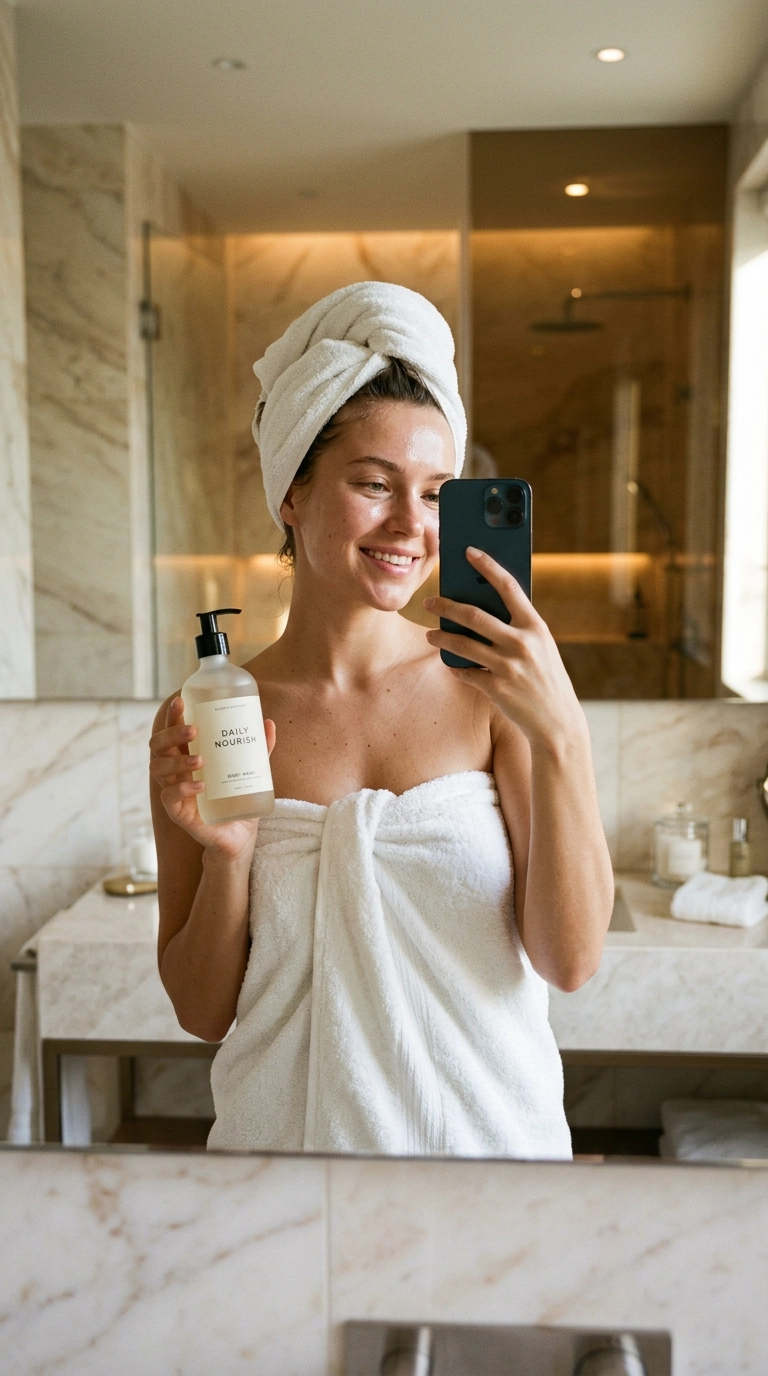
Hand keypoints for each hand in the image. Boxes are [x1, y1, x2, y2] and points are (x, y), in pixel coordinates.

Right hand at [149, 697, 276, 858]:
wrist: (240, 834)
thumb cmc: (238, 797)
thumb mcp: (251, 770)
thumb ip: (259, 749)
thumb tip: (268, 723)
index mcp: (186, 755)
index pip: (172, 731)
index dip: (172, 715)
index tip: (181, 701)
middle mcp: (175, 771)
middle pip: (158, 746)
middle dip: (172, 734)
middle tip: (194, 731)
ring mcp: (173, 790)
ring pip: (158, 769)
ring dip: (177, 760)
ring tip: (200, 760)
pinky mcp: (177, 812)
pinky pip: (169, 797)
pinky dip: (182, 789)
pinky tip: (200, 785)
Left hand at [424, 547, 585, 752]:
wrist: (557, 723)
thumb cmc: (546, 679)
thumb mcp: (541, 648)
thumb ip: (517, 628)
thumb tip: (481, 608)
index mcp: (536, 627)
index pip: (508, 586)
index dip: (487, 566)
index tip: (468, 552)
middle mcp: (522, 643)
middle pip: (473, 615)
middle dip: (446, 606)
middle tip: (429, 602)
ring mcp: (508, 666)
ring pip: (462, 644)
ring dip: (441, 638)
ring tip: (430, 635)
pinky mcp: (496, 688)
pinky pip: (466, 672)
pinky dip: (456, 668)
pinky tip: (452, 665)